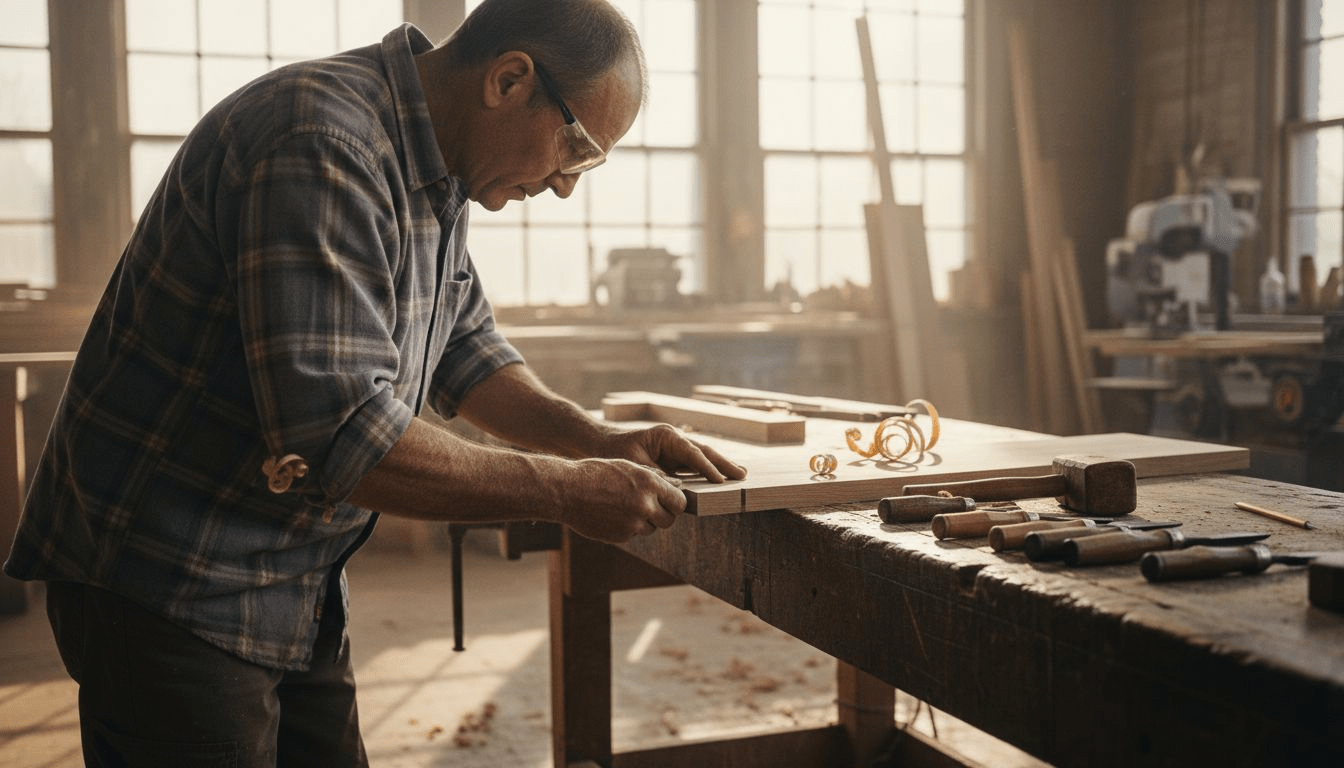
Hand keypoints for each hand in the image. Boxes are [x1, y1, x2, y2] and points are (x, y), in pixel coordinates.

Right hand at [552, 457, 687, 542]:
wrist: (567, 490)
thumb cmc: (596, 473)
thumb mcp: (627, 466)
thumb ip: (654, 478)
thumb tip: (677, 485)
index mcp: (649, 484)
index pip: (680, 502)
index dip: (675, 502)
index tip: (670, 501)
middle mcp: (644, 505)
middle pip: (669, 520)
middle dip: (663, 515)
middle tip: (650, 506)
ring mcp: (632, 524)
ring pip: (651, 529)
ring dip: (644, 521)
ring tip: (624, 507)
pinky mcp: (620, 537)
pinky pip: (633, 534)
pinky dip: (627, 527)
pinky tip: (612, 514)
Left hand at [597, 423, 747, 483]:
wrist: (603, 446)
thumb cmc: (616, 453)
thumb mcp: (634, 465)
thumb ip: (655, 475)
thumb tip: (676, 487)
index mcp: (667, 437)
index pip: (692, 453)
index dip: (707, 467)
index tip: (721, 480)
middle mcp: (675, 440)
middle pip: (704, 452)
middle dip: (723, 464)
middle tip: (742, 475)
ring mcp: (676, 449)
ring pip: (703, 458)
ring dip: (720, 467)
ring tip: (740, 475)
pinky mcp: (674, 459)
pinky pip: (695, 466)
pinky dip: (708, 472)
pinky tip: (721, 479)